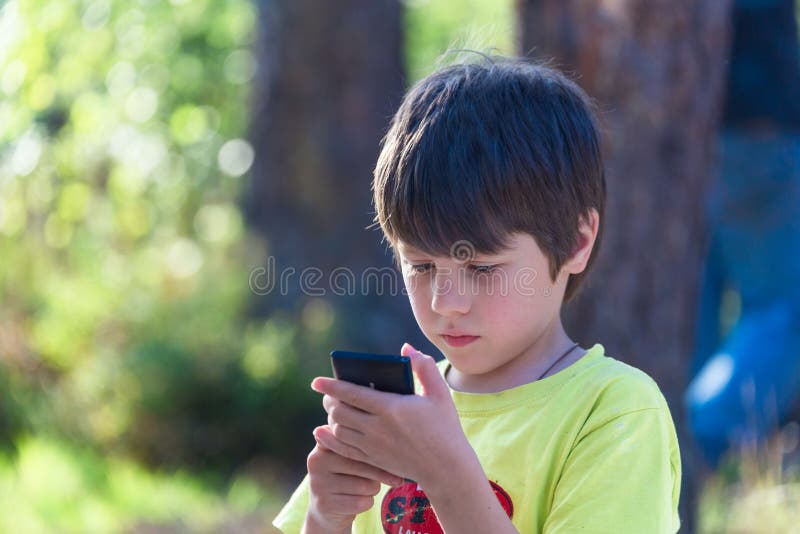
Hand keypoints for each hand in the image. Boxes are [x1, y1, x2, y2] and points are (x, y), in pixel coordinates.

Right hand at [303, 442, 404, 532]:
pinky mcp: (325, 504)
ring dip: (373, 489)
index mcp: (324, 442)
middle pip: (363, 464)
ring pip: (365, 485)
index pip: (357, 444)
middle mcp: (317, 461)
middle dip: (382, 474)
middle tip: (397, 480)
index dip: (378, 452)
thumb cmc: (345, 476)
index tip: (398, 457)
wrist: (325, 508)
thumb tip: (396, 448)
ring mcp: (318, 483)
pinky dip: (367, 503)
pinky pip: (360, 502)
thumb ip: (362, 447)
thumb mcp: (349, 457)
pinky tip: (360, 501)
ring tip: (368, 488)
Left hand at [311, 343, 472, 486]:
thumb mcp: (439, 393)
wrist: (446, 468)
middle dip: (330, 400)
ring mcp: (373, 446)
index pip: (351, 393)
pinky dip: (332, 439)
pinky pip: (343, 449)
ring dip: (333, 418)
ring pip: (338, 430)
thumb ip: (423, 366)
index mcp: (391, 408)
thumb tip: (405, 347)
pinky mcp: (373, 460)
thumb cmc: (445, 427)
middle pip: (339, 411)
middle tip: (329, 394)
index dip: (331, 385)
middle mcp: (377, 428)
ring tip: (335, 409)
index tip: (316, 382)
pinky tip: (327, 432)